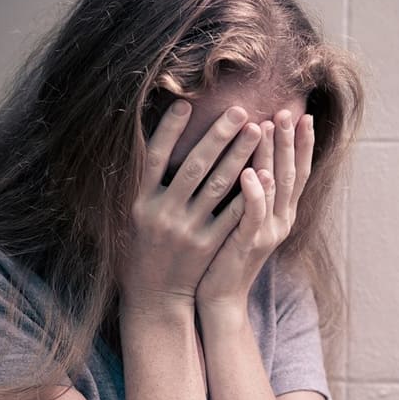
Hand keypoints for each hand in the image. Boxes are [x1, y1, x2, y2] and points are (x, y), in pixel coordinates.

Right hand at [118, 100, 261, 314]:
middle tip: (240, 110)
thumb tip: (150, 139)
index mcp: (140, 201)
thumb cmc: (142, 249)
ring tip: (257, 129)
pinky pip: (232, 214)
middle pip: (192, 166)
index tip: (186, 103)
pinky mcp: (207, 245)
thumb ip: (144, 183)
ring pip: (216, 186)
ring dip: (239, 155)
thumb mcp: (133, 215)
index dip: (169, 130)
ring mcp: (186, 230)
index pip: (153, 157)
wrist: (154, 297)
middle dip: (218, 136)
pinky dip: (248, 192)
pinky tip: (265, 171)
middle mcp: (162, 213)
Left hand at [195, 110, 314, 329]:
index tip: (303, 114)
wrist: (219, 296)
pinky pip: (254, 214)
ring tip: (268, 126)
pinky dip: (255, 192)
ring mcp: (267, 232)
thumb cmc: (224, 252)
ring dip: (272, 155)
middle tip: (287, 110)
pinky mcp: (248, 244)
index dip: (302, 144)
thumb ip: (251, 190)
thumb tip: (249, 155)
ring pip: (276, 188)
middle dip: (289, 140)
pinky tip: (252, 172)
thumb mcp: (242, 217)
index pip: (298, 172)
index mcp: (282, 213)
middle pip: (291, 173)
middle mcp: (281, 220)